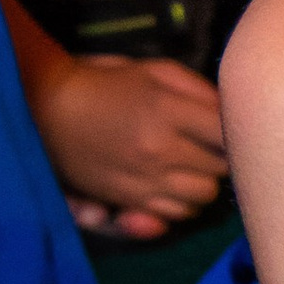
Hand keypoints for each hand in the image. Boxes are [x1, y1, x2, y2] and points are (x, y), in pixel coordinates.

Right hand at [26, 44, 227, 238]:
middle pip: (220, 169)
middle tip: (206, 146)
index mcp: (168, 111)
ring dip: (203, 182)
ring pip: (202, 196)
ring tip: (189, 166)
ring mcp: (144, 179)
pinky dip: (180, 202)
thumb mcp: (153, 70)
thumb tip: (229, 112)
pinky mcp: (128, 199)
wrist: (49, 108)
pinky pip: (175, 213)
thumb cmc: (105, 82)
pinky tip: (170, 184)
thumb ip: (197, 89)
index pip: (227, 134)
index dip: (235, 132)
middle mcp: (160, 150)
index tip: (228, 129)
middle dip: (220, 157)